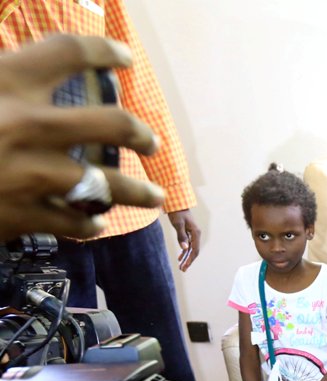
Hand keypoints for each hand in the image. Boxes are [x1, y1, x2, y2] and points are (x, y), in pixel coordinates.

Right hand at [0, 35, 163, 240]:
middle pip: (110, 123)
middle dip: (137, 133)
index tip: (123, 57)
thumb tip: (20, 70)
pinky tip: (94, 223)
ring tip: (152, 197)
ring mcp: (29, 173)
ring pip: (106, 184)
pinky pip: (73, 222)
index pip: (68, 52)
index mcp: (3, 81)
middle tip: (150, 141)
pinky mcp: (21, 215)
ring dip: (136, 192)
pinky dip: (88, 224)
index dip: (103, 50)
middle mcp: (26, 124)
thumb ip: (0, 80)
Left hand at [168, 209, 200, 270]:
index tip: (185, 266)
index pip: (194, 250)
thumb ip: (181, 236)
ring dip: (186, 258)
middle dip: (188, 261)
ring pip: (191, 249)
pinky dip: (184, 252)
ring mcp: (193, 234)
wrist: (177, 204)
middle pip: (194, 251)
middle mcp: (196, 235)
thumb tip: (185, 248)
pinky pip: (188, 245)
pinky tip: (180, 258)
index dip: (190, 259)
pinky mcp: (188, 233)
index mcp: (196, 233)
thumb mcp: (178, 224)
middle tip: (182, 270)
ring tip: (181, 267)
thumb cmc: (177, 213)